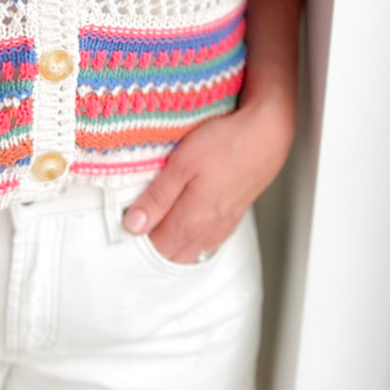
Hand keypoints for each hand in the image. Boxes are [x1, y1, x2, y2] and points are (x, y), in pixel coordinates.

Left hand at [122, 100, 293, 263]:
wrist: (267, 134)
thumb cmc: (226, 143)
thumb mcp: (182, 164)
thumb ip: (157, 198)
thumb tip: (133, 225)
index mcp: (191, 223)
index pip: (152, 248)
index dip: (135, 235)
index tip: (122, 216)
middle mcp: (207, 233)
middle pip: (169, 254)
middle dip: (149, 242)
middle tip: (135, 216)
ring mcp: (221, 228)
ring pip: (187, 249)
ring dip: (169, 239)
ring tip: (155, 214)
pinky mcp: (231, 218)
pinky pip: (204, 239)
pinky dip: (187, 234)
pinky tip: (182, 214)